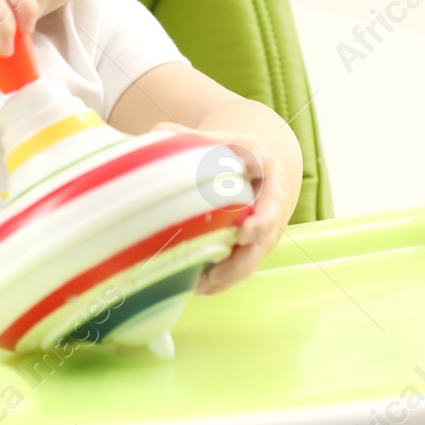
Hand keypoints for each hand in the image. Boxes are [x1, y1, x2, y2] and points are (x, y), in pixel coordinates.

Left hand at [152, 120, 296, 295]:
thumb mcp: (211, 142)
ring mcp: (268, 226)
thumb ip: (183, 138)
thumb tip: (152, 138)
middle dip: (259, 226)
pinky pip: (245, 267)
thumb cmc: (228, 157)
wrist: (256, 176)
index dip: (259, 163)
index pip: (263, 157)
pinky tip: (199, 286)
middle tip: (242, 235)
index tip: (255, 166)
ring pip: (258, 250)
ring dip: (236, 268)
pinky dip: (225, 280)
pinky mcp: (257, 249)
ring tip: (206, 282)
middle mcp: (271, 196)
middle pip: (271, 213)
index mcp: (260, 160)